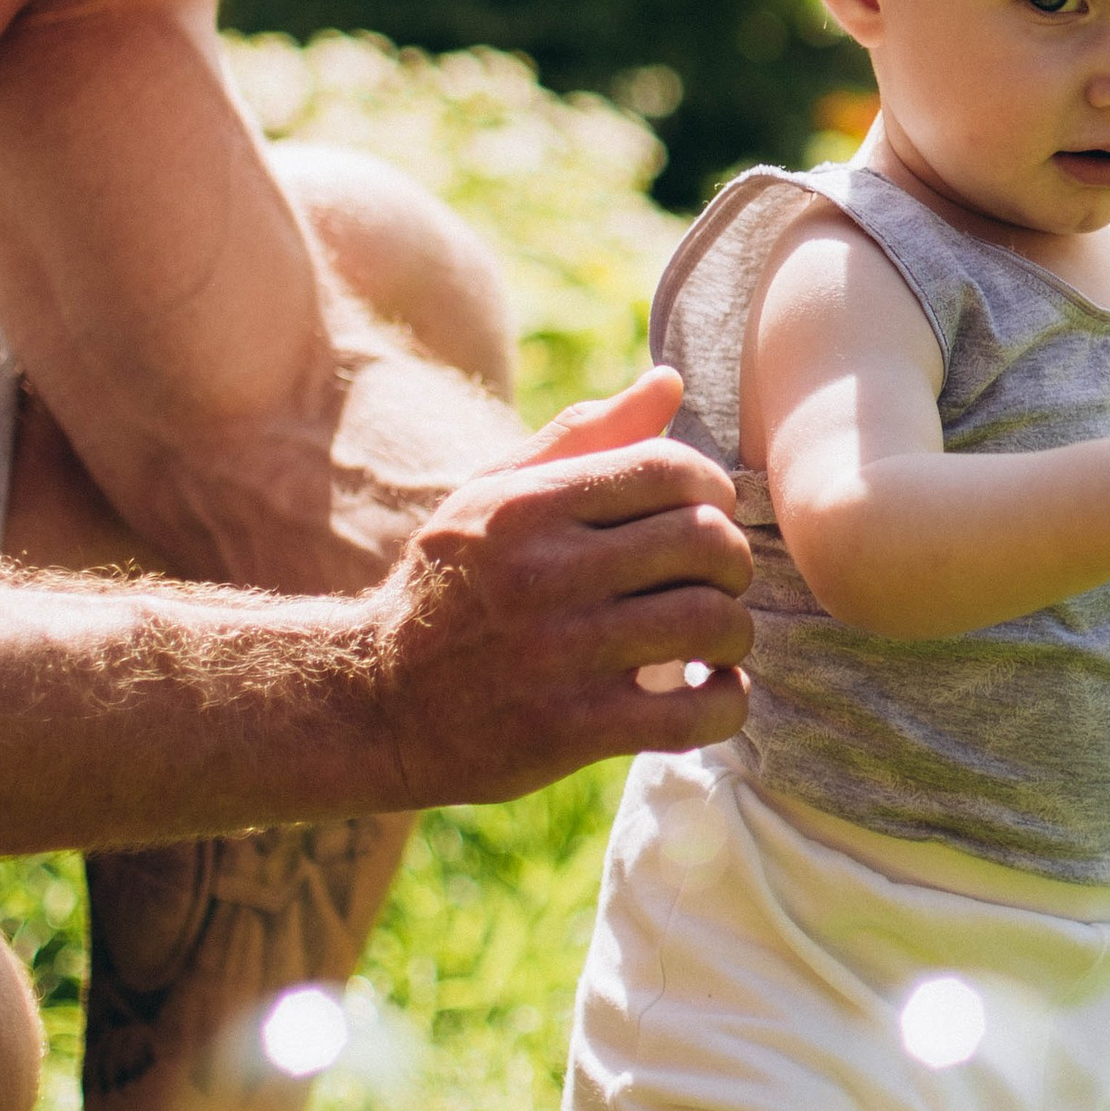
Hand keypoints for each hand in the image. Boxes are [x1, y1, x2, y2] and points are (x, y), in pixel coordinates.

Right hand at [362, 370, 754, 803]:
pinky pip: (695, 712)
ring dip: (734, 632)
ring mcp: (558, 654)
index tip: (703, 518)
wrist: (374, 702)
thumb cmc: (452, 585)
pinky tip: (712, 690)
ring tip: (716, 640)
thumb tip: (671, 381)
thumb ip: (584, 436)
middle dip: (732, 561)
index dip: (713, 490)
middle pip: (706, 542)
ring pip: (711, 622)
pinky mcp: (569, 730)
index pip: (672, 470)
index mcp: (530, 504)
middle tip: (715, 581)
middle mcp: (544, 572)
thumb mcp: (494, 496)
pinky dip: (727, 701)